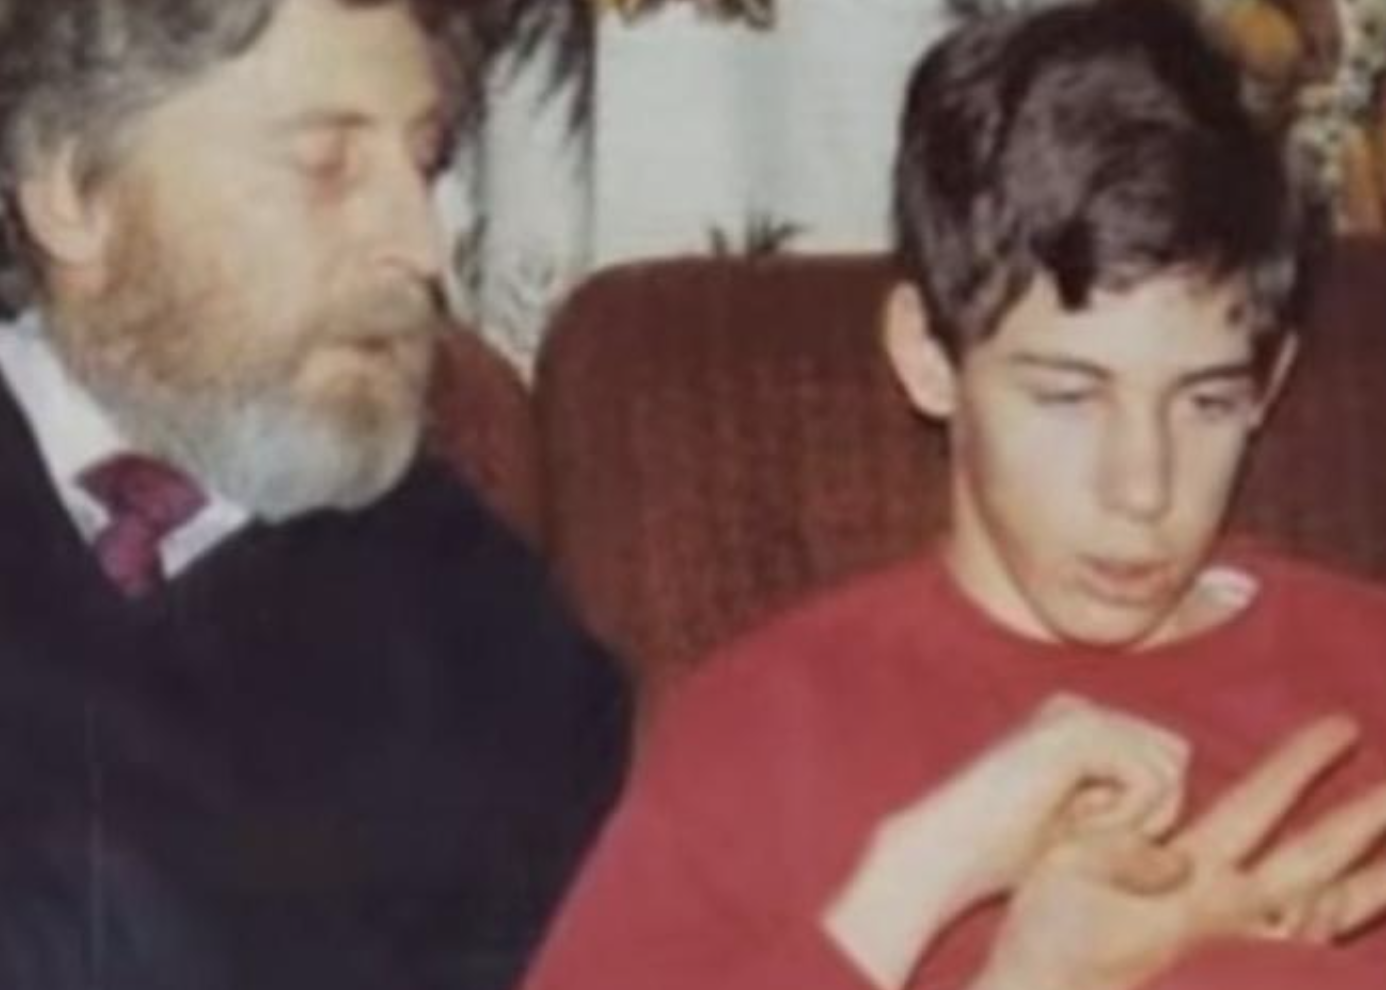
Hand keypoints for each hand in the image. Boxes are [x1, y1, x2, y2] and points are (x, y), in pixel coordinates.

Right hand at [823, 693, 1189, 988]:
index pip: (1165, 756)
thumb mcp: (1083, 830)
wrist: (947, 850)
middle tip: (1093, 836)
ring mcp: (1077, 714)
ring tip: (1082, 833)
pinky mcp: (1075, 733)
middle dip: (1154, 810)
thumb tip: (1189, 825)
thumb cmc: (1006, 855)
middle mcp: (1080, 708)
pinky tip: (1077, 829)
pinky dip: (1127, 819)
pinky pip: (1149, 779)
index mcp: (1078, 723)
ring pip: (1168, 767)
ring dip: (1139, 818)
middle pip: (1175, 756)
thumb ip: (1129, 812)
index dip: (1152, 809)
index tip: (1095, 835)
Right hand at [973, 714, 1385, 989]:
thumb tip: (1176, 854)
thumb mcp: (1062, 870)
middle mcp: (1233, 916)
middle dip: (1367, 820)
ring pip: (1329, 914)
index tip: (1343, 725)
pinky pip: (1310, 955)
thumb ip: (1119, 852)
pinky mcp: (1241, 983)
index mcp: (1191, 876)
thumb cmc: (1046, 934)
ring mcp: (1245, 957)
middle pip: (1318, 860)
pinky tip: (1346, 917)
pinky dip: (1339, 928)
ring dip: (1372, 880)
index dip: (1301, 762)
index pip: (1260, 803)